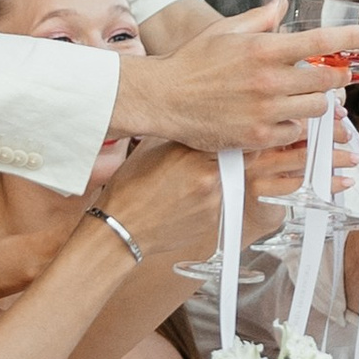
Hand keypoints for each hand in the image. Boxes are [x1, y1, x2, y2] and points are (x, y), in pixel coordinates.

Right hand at [96, 138, 234, 271]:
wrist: (122, 229)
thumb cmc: (129, 191)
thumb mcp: (149, 149)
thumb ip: (178, 137)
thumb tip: (193, 129)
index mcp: (191, 152)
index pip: (230, 138)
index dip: (227, 139)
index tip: (221, 141)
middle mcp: (207, 174)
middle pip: (236, 159)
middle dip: (225, 160)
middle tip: (202, 165)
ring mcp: (213, 199)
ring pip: (229, 182)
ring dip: (217, 181)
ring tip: (188, 187)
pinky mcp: (213, 220)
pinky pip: (221, 203)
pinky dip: (209, 201)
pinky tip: (185, 203)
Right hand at [116, 0, 332, 154]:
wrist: (163, 98)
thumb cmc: (192, 62)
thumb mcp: (225, 31)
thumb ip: (260, 18)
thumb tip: (283, 4)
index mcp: (263, 49)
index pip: (320, 42)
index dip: (350, 39)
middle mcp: (268, 80)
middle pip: (327, 80)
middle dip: (338, 76)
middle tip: (338, 75)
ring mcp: (264, 111)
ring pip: (316, 109)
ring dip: (318, 102)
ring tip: (307, 96)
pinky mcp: (257, 137)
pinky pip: (295, 132)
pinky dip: (295, 124)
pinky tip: (286, 117)